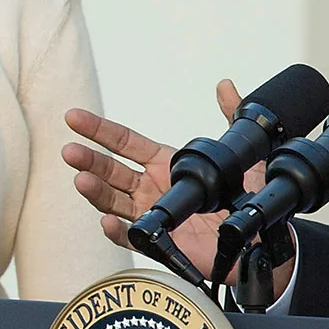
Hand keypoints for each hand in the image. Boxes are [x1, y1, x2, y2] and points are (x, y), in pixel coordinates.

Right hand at [64, 79, 286, 285]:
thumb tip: (225, 86)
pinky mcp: (161, 242)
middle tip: (70, 151)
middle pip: (111, 172)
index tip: (74, 118)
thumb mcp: (241, 152)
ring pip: (115, 202)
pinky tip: (108, 222)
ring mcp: (154, 215)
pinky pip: (134, 237)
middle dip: (89, 161)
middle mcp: (153, 188)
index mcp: (165, 164)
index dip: (100, 130)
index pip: (124, 143)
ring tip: (82, 180)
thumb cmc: (246, 196)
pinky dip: (118, 232)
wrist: (258, 235)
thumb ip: (231, 117)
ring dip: (97, 193)